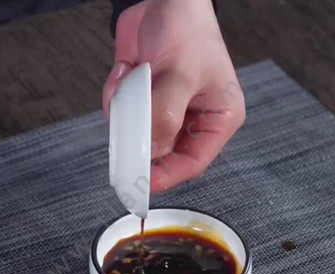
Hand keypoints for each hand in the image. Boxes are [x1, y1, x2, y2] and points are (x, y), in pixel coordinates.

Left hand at [102, 0, 244, 191]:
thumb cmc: (188, 29)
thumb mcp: (180, 75)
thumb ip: (164, 117)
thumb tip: (149, 152)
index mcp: (217, 118)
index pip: (192, 162)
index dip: (167, 177)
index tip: (141, 184)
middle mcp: (191, 119)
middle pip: (162, 153)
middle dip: (139, 141)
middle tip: (124, 136)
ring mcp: (164, 110)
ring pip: (136, 134)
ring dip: (126, 111)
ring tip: (132, 79)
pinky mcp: (143, 98)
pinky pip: (121, 112)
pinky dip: (117, 94)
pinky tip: (127, 69)